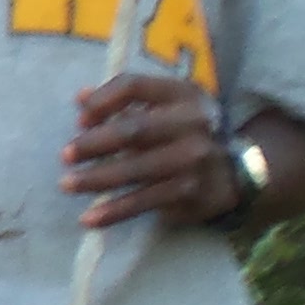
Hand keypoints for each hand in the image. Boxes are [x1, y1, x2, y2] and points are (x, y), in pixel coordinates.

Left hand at [63, 72, 231, 228]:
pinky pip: (144, 201)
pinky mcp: (190, 191)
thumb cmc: (187, 132)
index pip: (134, 86)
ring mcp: (193, 159)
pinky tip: (89, 218)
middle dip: (93, 143)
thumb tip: (80, 99)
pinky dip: (114, 211)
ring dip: (95, 179)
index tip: (80, 118)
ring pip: (135, 169)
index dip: (102, 99)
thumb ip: (126, 99)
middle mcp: (192, 123)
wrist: (239, 170)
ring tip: (67, 185)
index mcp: (182, 94)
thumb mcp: (168, 105)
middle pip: (133, 129)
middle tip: (65, 155)